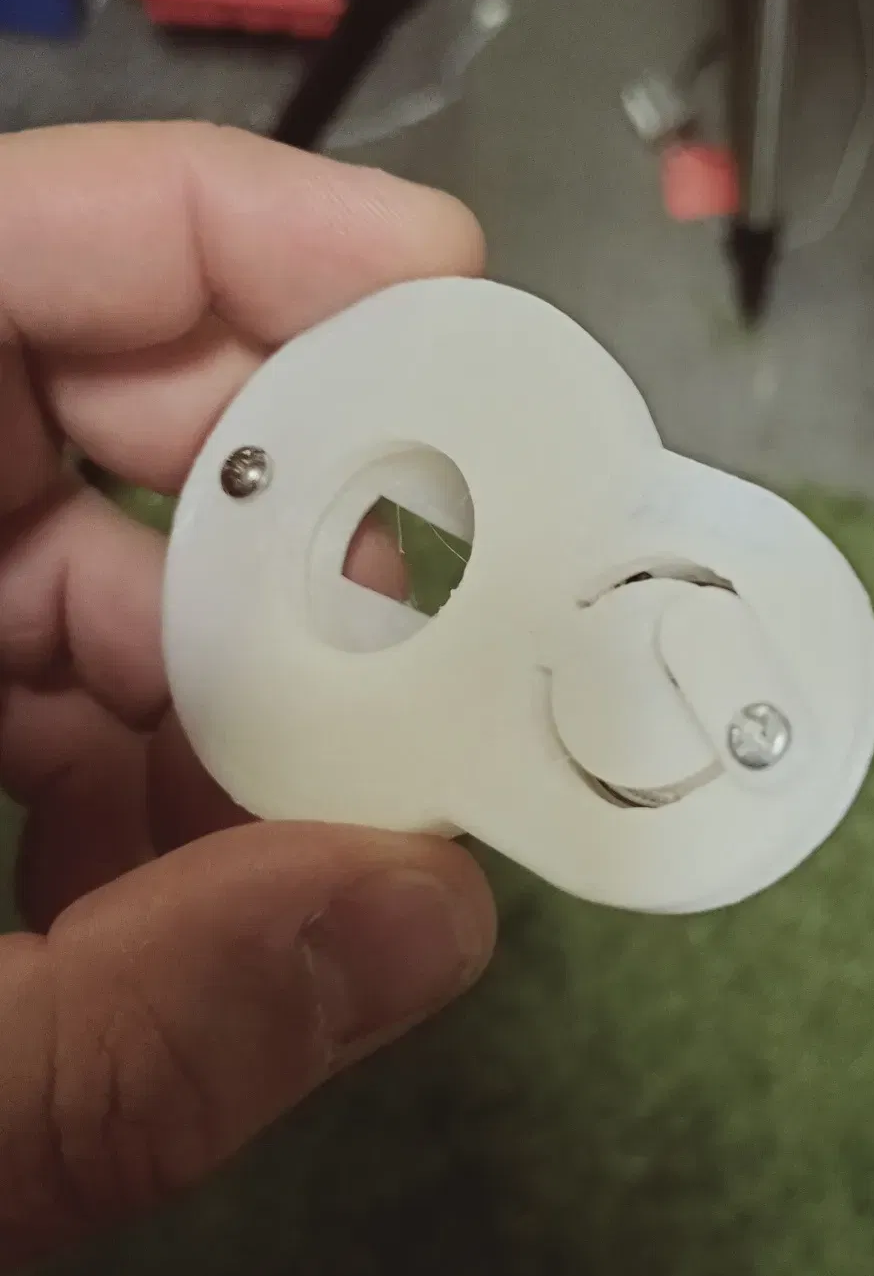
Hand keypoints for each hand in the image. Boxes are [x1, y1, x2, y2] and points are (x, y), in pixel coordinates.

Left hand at [0, 122, 495, 1274]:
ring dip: (228, 697)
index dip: (207, 234)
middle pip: (56, 403)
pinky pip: (36, 692)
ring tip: (322, 836)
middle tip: (431, 612)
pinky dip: (147, 781)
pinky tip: (190, 905)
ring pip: (74, 575)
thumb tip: (429, 917)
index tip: (429, 285)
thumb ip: (129, 1041)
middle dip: (269, 502)